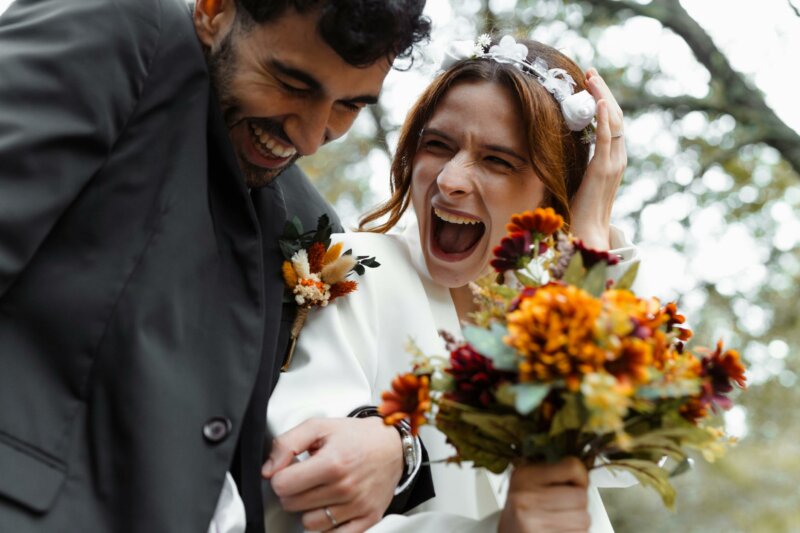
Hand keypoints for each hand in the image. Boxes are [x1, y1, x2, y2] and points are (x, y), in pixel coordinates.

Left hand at [263, 417, 403, 531]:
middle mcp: (346, 487)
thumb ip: (287, 444)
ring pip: (310, 524)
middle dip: (293, 491)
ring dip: (309, 510)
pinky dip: (327, 525)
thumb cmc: (356, 436)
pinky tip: (330, 507)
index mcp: (333, 463)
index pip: (282, 485)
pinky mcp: (367, 519)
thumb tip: (268, 470)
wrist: (392, 446)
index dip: (280, 477)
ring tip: (320, 491)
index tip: (290, 470)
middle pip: (293, 505)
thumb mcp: (319, 427)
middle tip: (307, 478)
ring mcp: (357, 506)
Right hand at [498, 458, 590, 532]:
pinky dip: (573, 532)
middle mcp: (526, 496)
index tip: (575, 482)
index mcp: (524, 476)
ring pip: (583, 518)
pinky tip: (558, 529)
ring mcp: (534, 521)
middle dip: (578, 502)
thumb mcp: (529, 481)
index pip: (572, 468)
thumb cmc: (523, 508)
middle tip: (564, 505)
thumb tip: (584, 470)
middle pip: (581, 496)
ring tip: (560, 520)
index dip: (580, 477)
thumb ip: (553, 470)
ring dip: (577, 520)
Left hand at [570, 69, 626, 250]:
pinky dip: (605, 119)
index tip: (589, 83)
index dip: (603, 100)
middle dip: (603, 91)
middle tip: (589, 72)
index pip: (612, 122)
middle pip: (616, 115)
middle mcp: (618, 158)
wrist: (587, 231)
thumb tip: (560, 143)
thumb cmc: (578, 209)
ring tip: (592, 78)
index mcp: (612, 159)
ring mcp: (613, 163)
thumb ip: (576, 160)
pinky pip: (607, 139)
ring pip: (614, 121)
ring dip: (603, 96)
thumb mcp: (578, 177)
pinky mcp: (604, 169)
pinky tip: (599, 101)